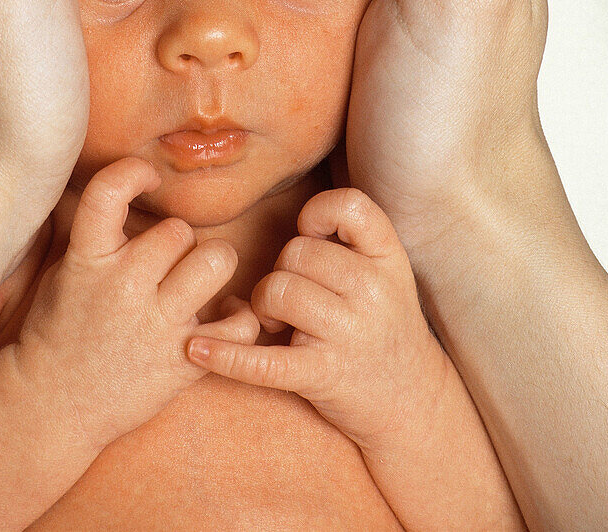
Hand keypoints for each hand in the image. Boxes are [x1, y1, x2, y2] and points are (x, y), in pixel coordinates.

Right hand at [17, 157, 259, 451]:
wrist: (53, 404)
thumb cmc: (63, 328)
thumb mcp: (69, 269)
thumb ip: (103, 232)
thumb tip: (135, 183)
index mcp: (87, 259)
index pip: (109, 191)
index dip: (135, 173)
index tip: (148, 180)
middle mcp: (123, 288)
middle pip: (179, 231)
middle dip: (178, 243)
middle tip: (165, 264)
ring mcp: (156, 327)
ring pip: (216, 262)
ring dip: (211, 267)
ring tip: (198, 280)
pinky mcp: (184, 362)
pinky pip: (241, 323)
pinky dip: (241, 316)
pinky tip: (224, 314)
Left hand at [185, 186, 441, 453]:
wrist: (410, 401)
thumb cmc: (381, 323)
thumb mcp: (386, 271)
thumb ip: (348, 239)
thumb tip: (292, 224)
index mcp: (390, 258)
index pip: (348, 206)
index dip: (318, 214)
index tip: (311, 236)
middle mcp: (375, 291)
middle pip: (296, 252)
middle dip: (283, 270)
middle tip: (296, 301)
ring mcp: (351, 335)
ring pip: (278, 290)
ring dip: (265, 305)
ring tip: (281, 324)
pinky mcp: (323, 375)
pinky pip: (265, 360)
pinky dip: (227, 356)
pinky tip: (197, 349)